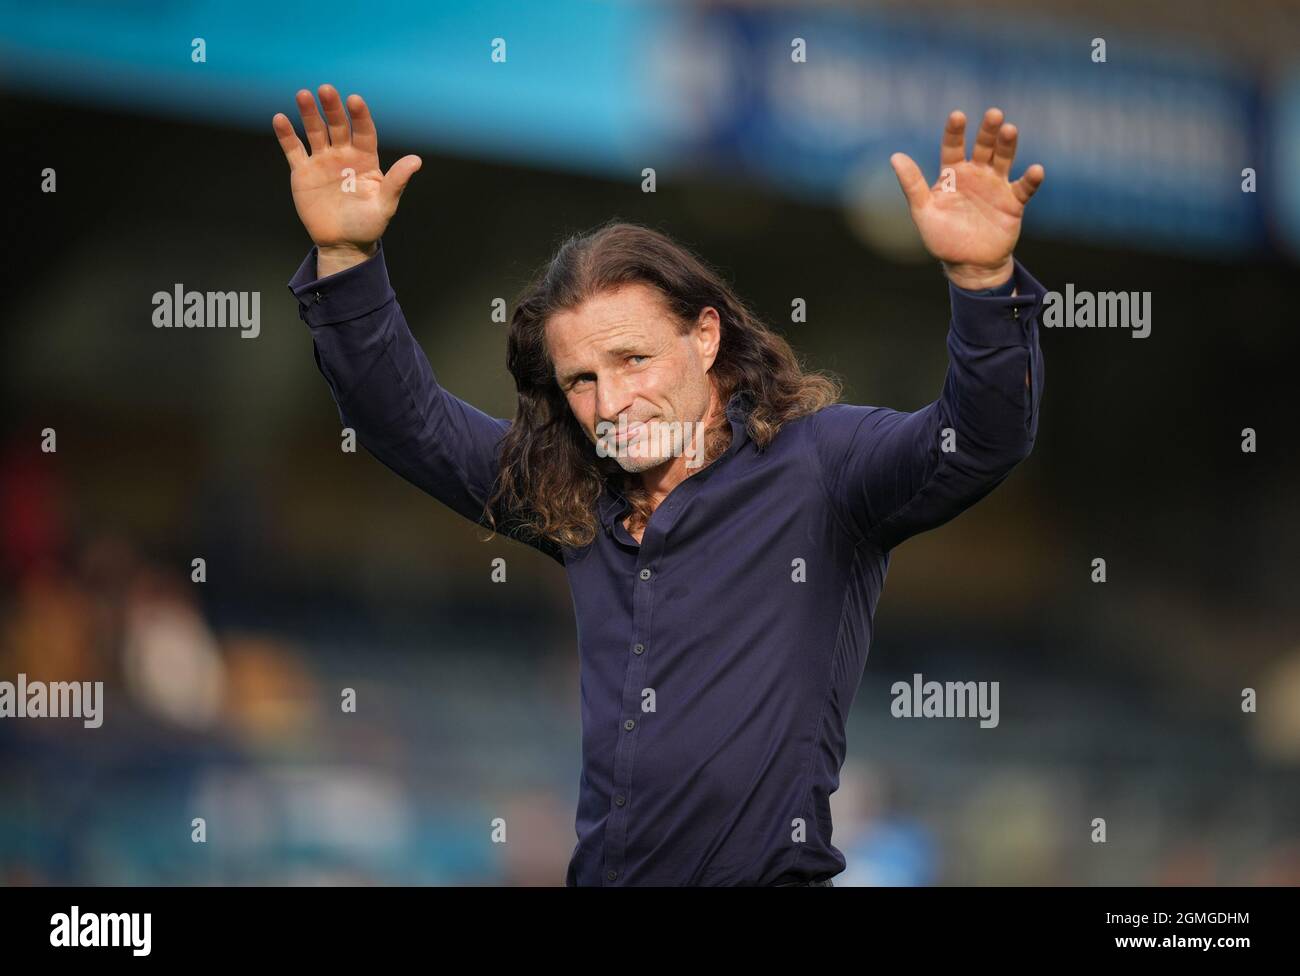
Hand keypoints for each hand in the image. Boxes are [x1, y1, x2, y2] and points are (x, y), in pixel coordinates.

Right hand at [272, 84, 421, 267]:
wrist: (342, 243)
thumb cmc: (368, 225)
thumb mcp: (385, 205)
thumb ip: (397, 181)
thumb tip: (417, 160)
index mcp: (366, 159)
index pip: (364, 132)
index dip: (359, 116)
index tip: (355, 101)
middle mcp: (344, 154)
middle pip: (338, 125)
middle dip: (332, 108)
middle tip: (326, 90)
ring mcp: (322, 160)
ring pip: (315, 131)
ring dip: (308, 113)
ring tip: (303, 95)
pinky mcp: (302, 171)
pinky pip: (294, 149)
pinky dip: (286, 134)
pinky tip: (280, 118)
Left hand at [890, 108, 1044, 290]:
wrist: (969, 266)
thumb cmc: (943, 238)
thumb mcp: (924, 211)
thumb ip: (912, 185)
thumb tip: (895, 156)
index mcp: (953, 174)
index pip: (953, 147)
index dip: (955, 131)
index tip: (957, 115)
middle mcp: (976, 174)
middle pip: (983, 146)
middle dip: (988, 130)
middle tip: (994, 114)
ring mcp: (996, 186)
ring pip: (1004, 159)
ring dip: (1008, 145)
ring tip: (1010, 130)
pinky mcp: (1013, 202)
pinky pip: (1024, 187)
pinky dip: (1030, 179)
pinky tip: (1035, 170)